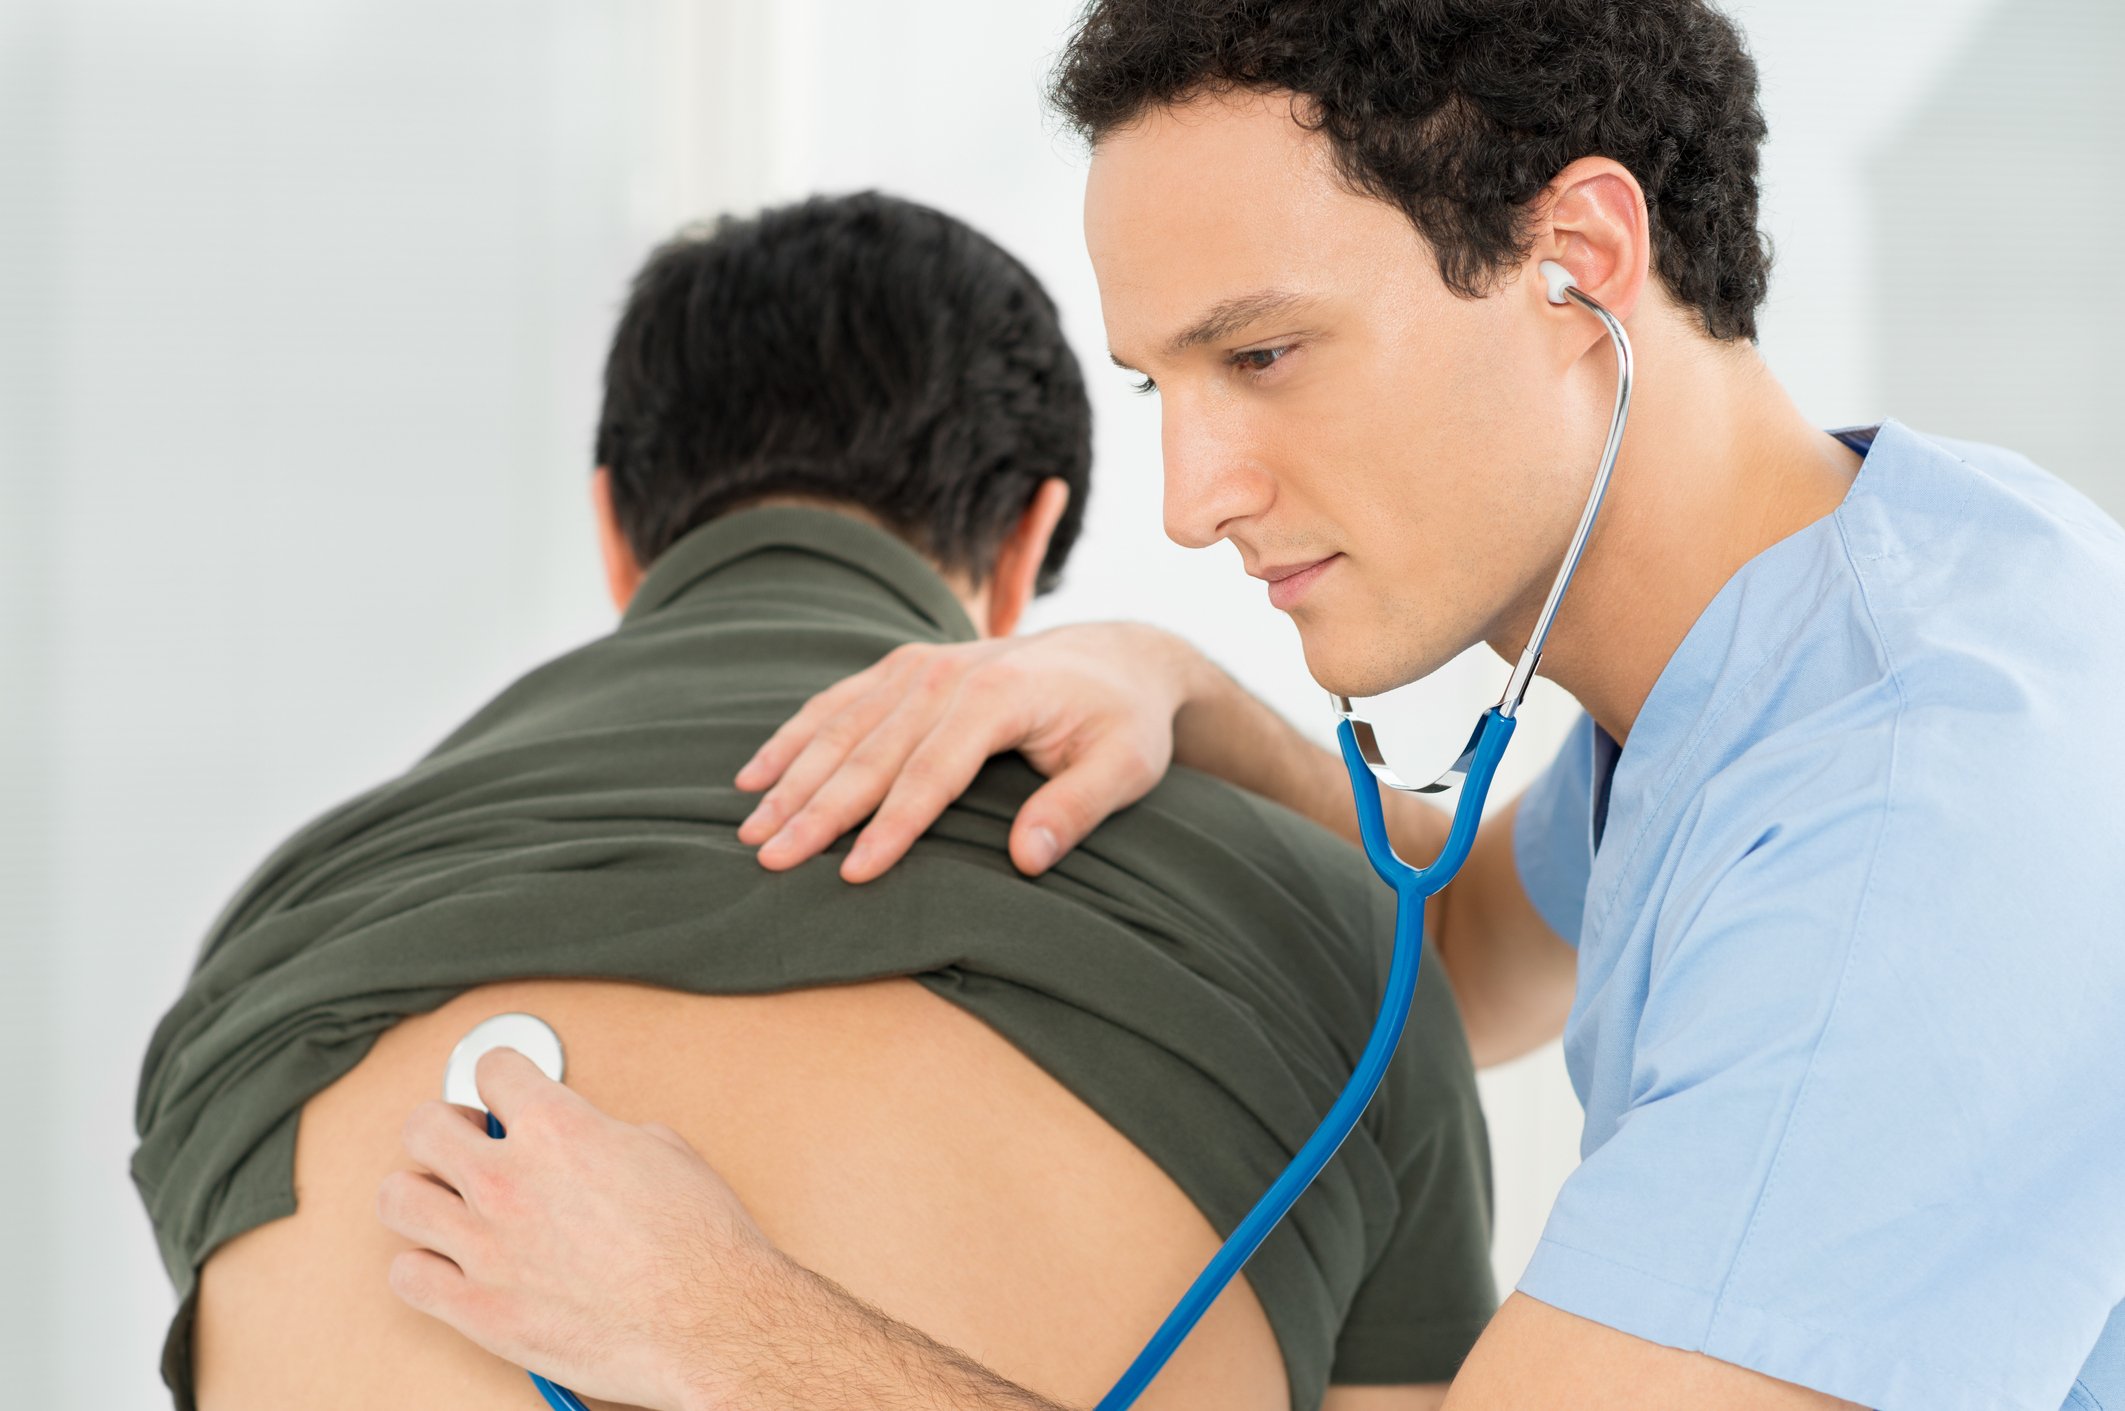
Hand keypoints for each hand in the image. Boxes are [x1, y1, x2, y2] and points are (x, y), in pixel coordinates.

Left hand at [378, 1048, 783, 1410]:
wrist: (711, 1323)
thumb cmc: (701, 1245)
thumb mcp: (666, 1153)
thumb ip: (604, 1137)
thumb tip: (587, 1143)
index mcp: (559, 1129)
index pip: (493, 1070)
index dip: (503, 1077)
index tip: (504, 1091)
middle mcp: (510, 1180)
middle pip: (424, 1127)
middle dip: (446, 1127)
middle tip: (468, 1143)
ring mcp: (486, 1246)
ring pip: (398, 1198)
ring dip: (423, 1194)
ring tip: (450, 1204)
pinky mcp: (478, 1309)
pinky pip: (406, 1276)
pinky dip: (423, 1268)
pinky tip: (454, 1265)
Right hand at [735, 622, 1206, 881]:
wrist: (1115, 656)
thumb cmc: (1123, 720)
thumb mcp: (1127, 765)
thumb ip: (1079, 807)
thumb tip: (1029, 860)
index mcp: (996, 696)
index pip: (931, 774)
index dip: (890, 827)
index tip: (851, 875)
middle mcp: (945, 673)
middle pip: (870, 753)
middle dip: (817, 810)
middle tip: (770, 861)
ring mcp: (918, 665)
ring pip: (840, 728)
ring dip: (791, 779)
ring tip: (750, 829)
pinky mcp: (903, 667)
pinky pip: (836, 704)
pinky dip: (793, 738)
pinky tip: (754, 774)